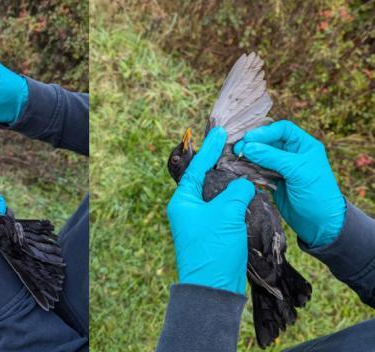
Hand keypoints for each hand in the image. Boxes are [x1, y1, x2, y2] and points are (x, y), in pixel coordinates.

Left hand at [167, 127, 255, 294]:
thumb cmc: (214, 248)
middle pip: (204, 179)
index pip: (196, 167)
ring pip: (215, 194)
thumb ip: (235, 191)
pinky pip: (223, 209)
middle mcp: (187, 209)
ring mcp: (198, 222)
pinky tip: (247, 192)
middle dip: (220, 163)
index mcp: (182, 201)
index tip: (220, 132)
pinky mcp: (212, 233)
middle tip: (234, 146)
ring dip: (229, 181)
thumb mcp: (226, 213)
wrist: (213, 288)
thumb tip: (243, 182)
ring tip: (244, 165)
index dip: (210, 149)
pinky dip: (234, 199)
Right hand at [234, 120, 345, 247]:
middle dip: (253, 143)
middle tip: (237, 149)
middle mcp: (292, 153)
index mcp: (304, 145)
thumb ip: (272, 157)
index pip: (282, 129)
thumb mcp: (297, 171)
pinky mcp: (273, 179)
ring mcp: (281, 167)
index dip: (265, 132)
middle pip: (268, 140)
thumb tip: (247, 146)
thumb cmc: (316, 193)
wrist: (319, 222)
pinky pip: (257, 169)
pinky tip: (240, 169)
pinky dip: (248, 168)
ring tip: (235, 158)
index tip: (249, 139)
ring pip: (260, 154)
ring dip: (248, 155)